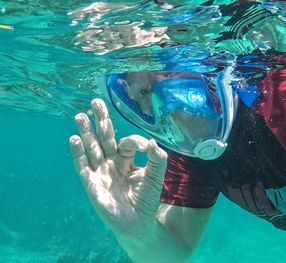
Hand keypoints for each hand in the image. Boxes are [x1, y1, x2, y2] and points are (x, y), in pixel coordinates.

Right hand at [69, 98, 167, 235]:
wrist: (138, 223)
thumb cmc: (146, 200)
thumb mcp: (156, 178)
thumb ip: (157, 160)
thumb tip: (153, 142)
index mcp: (126, 159)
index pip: (126, 142)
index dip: (135, 140)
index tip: (147, 146)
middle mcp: (111, 162)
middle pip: (104, 138)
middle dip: (100, 120)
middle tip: (96, 101)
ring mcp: (100, 172)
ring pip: (91, 148)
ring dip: (86, 132)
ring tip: (80, 116)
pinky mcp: (91, 183)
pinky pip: (83, 166)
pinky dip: (78, 153)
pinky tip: (74, 139)